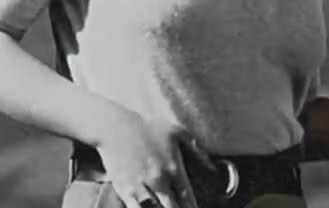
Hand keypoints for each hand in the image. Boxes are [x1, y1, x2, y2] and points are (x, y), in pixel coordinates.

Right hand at [92, 108, 214, 207]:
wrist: (115, 128)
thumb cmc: (148, 128)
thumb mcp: (177, 132)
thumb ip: (198, 151)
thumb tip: (213, 168)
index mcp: (174, 168)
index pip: (188, 198)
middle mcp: (159, 181)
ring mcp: (141, 187)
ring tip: (163, 207)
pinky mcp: (125, 191)